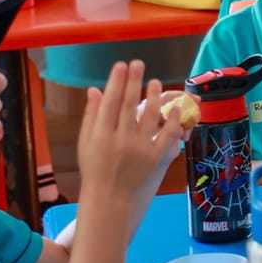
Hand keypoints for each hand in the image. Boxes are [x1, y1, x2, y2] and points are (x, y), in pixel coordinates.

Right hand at [77, 61, 184, 196]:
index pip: (109, 102)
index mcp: (100, 135)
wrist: (110, 199)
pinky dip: (172, 119)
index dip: (116, 82)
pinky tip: (175, 107)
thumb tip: (94, 89)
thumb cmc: (95, 168)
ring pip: (149, 116)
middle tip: (138, 63)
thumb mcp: (86, 143)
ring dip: (154, 96)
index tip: (121, 65)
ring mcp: (139, 149)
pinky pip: (167, 134)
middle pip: (129, 104)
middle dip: (133, 81)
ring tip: (155, 82)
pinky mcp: (156, 158)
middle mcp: (120, 140)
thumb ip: (91, 116)